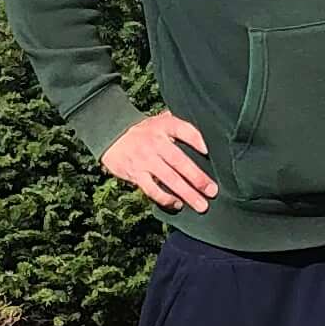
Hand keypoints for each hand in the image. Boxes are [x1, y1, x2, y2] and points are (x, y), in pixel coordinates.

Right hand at [101, 111, 215, 211]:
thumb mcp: (161, 120)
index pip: (184, 130)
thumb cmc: (144, 130)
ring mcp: (145, 160)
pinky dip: (165, 198)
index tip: (209, 151)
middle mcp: (155, 143)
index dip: (198, 140)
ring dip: (186, 193)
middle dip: (198, 178)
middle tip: (213, 191)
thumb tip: (206, 137)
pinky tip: (177, 204)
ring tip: (201, 205)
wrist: (111, 134)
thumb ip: (180, 125)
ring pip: (169, 179)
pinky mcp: (135, 173)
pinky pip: (152, 189)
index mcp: (164, 126)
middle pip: (180, 161)